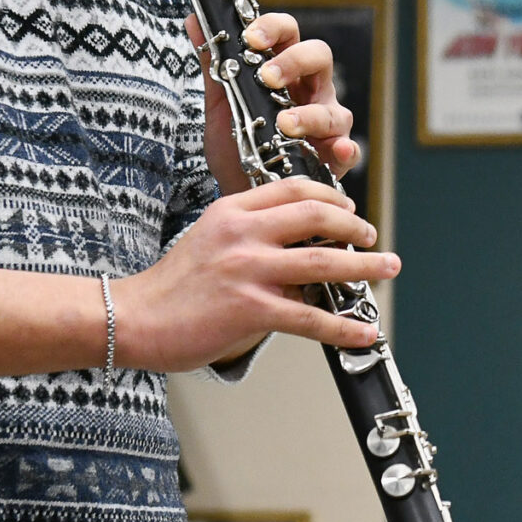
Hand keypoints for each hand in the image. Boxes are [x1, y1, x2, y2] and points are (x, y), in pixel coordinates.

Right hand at [113, 178, 394, 370]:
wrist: (133, 318)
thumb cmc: (171, 286)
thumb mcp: (208, 238)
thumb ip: (248, 233)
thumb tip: (297, 246)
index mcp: (232, 211)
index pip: (293, 188)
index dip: (330, 196)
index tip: (348, 207)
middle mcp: (243, 233)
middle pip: (317, 216)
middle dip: (355, 225)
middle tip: (373, 237)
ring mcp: (248, 270)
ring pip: (323, 263)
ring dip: (364, 267)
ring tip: (388, 268)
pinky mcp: (251, 310)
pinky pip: (311, 319)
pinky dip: (344, 328)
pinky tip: (365, 333)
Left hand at [192, 12, 359, 195]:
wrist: (240, 190)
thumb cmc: (239, 143)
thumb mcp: (221, 104)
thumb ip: (213, 65)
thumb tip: (192, 21)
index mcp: (286, 72)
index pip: (289, 34)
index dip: (273, 28)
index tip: (250, 38)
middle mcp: (312, 91)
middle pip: (319, 57)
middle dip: (295, 62)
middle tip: (268, 77)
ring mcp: (328, 124)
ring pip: (332, 108)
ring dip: (309, 114)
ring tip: (284, 125)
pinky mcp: (335, 158)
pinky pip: (348, 150)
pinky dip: (344, 149)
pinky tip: (335, 151)